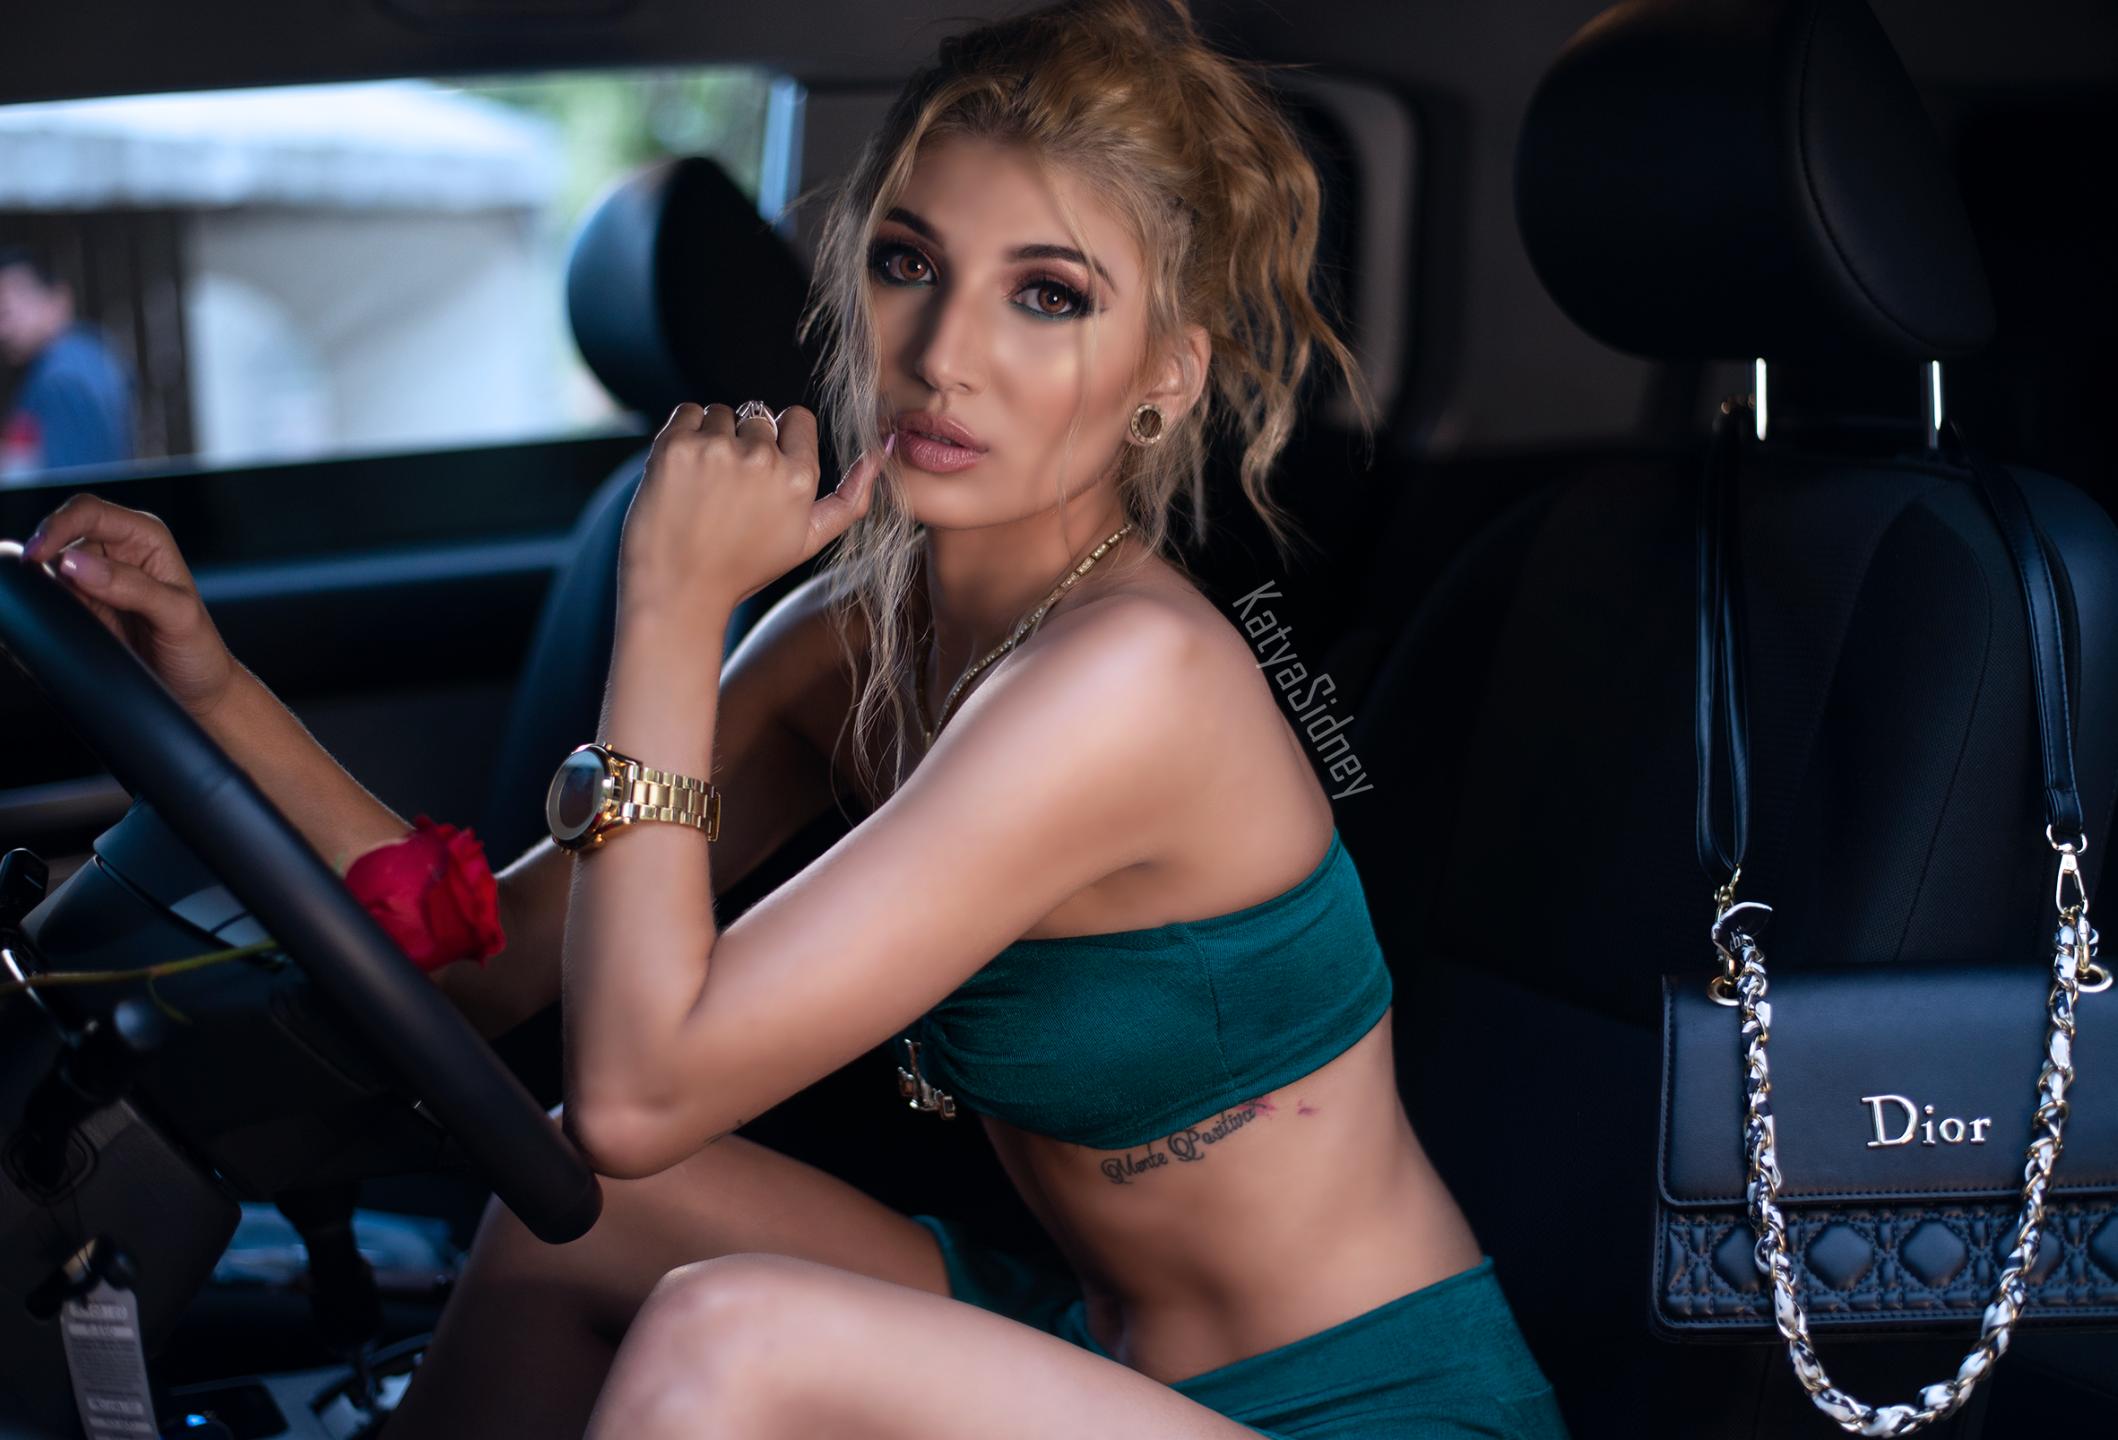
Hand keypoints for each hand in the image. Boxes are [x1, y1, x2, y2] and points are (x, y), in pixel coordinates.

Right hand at [15, 494, 242, 723]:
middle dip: (45, 554)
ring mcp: (97, 579)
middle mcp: (119, 552)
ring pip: (51, 566)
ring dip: (45, 582)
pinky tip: (57, 615)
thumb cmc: (199, 651)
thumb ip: (133, 587)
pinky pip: (52, 595)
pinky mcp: (83, 606)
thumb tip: (76, 563)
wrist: (195, 692)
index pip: (90, 512)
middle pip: (62, 535)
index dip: (58, 525)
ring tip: (66, 608)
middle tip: (37, 584)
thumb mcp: (178, 617)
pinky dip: (46, 602)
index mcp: (146, 538)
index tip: (39, 553)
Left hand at [617, 402, 882, 620]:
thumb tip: (879, 453)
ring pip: (721, 413)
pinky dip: (684, 433)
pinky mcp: (676, 446)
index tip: (762, 468)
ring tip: (704, 484)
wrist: (678, 591)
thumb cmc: (743, 568)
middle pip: (757, 417)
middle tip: (728, 489)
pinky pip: (687, 411)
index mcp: (799, 478)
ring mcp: (717, 449)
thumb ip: (850, 501)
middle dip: (744, 442)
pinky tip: (683, 471)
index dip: (779, 439)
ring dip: (712, 437)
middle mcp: (762, 458)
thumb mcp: (807, 541)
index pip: (796, 418)